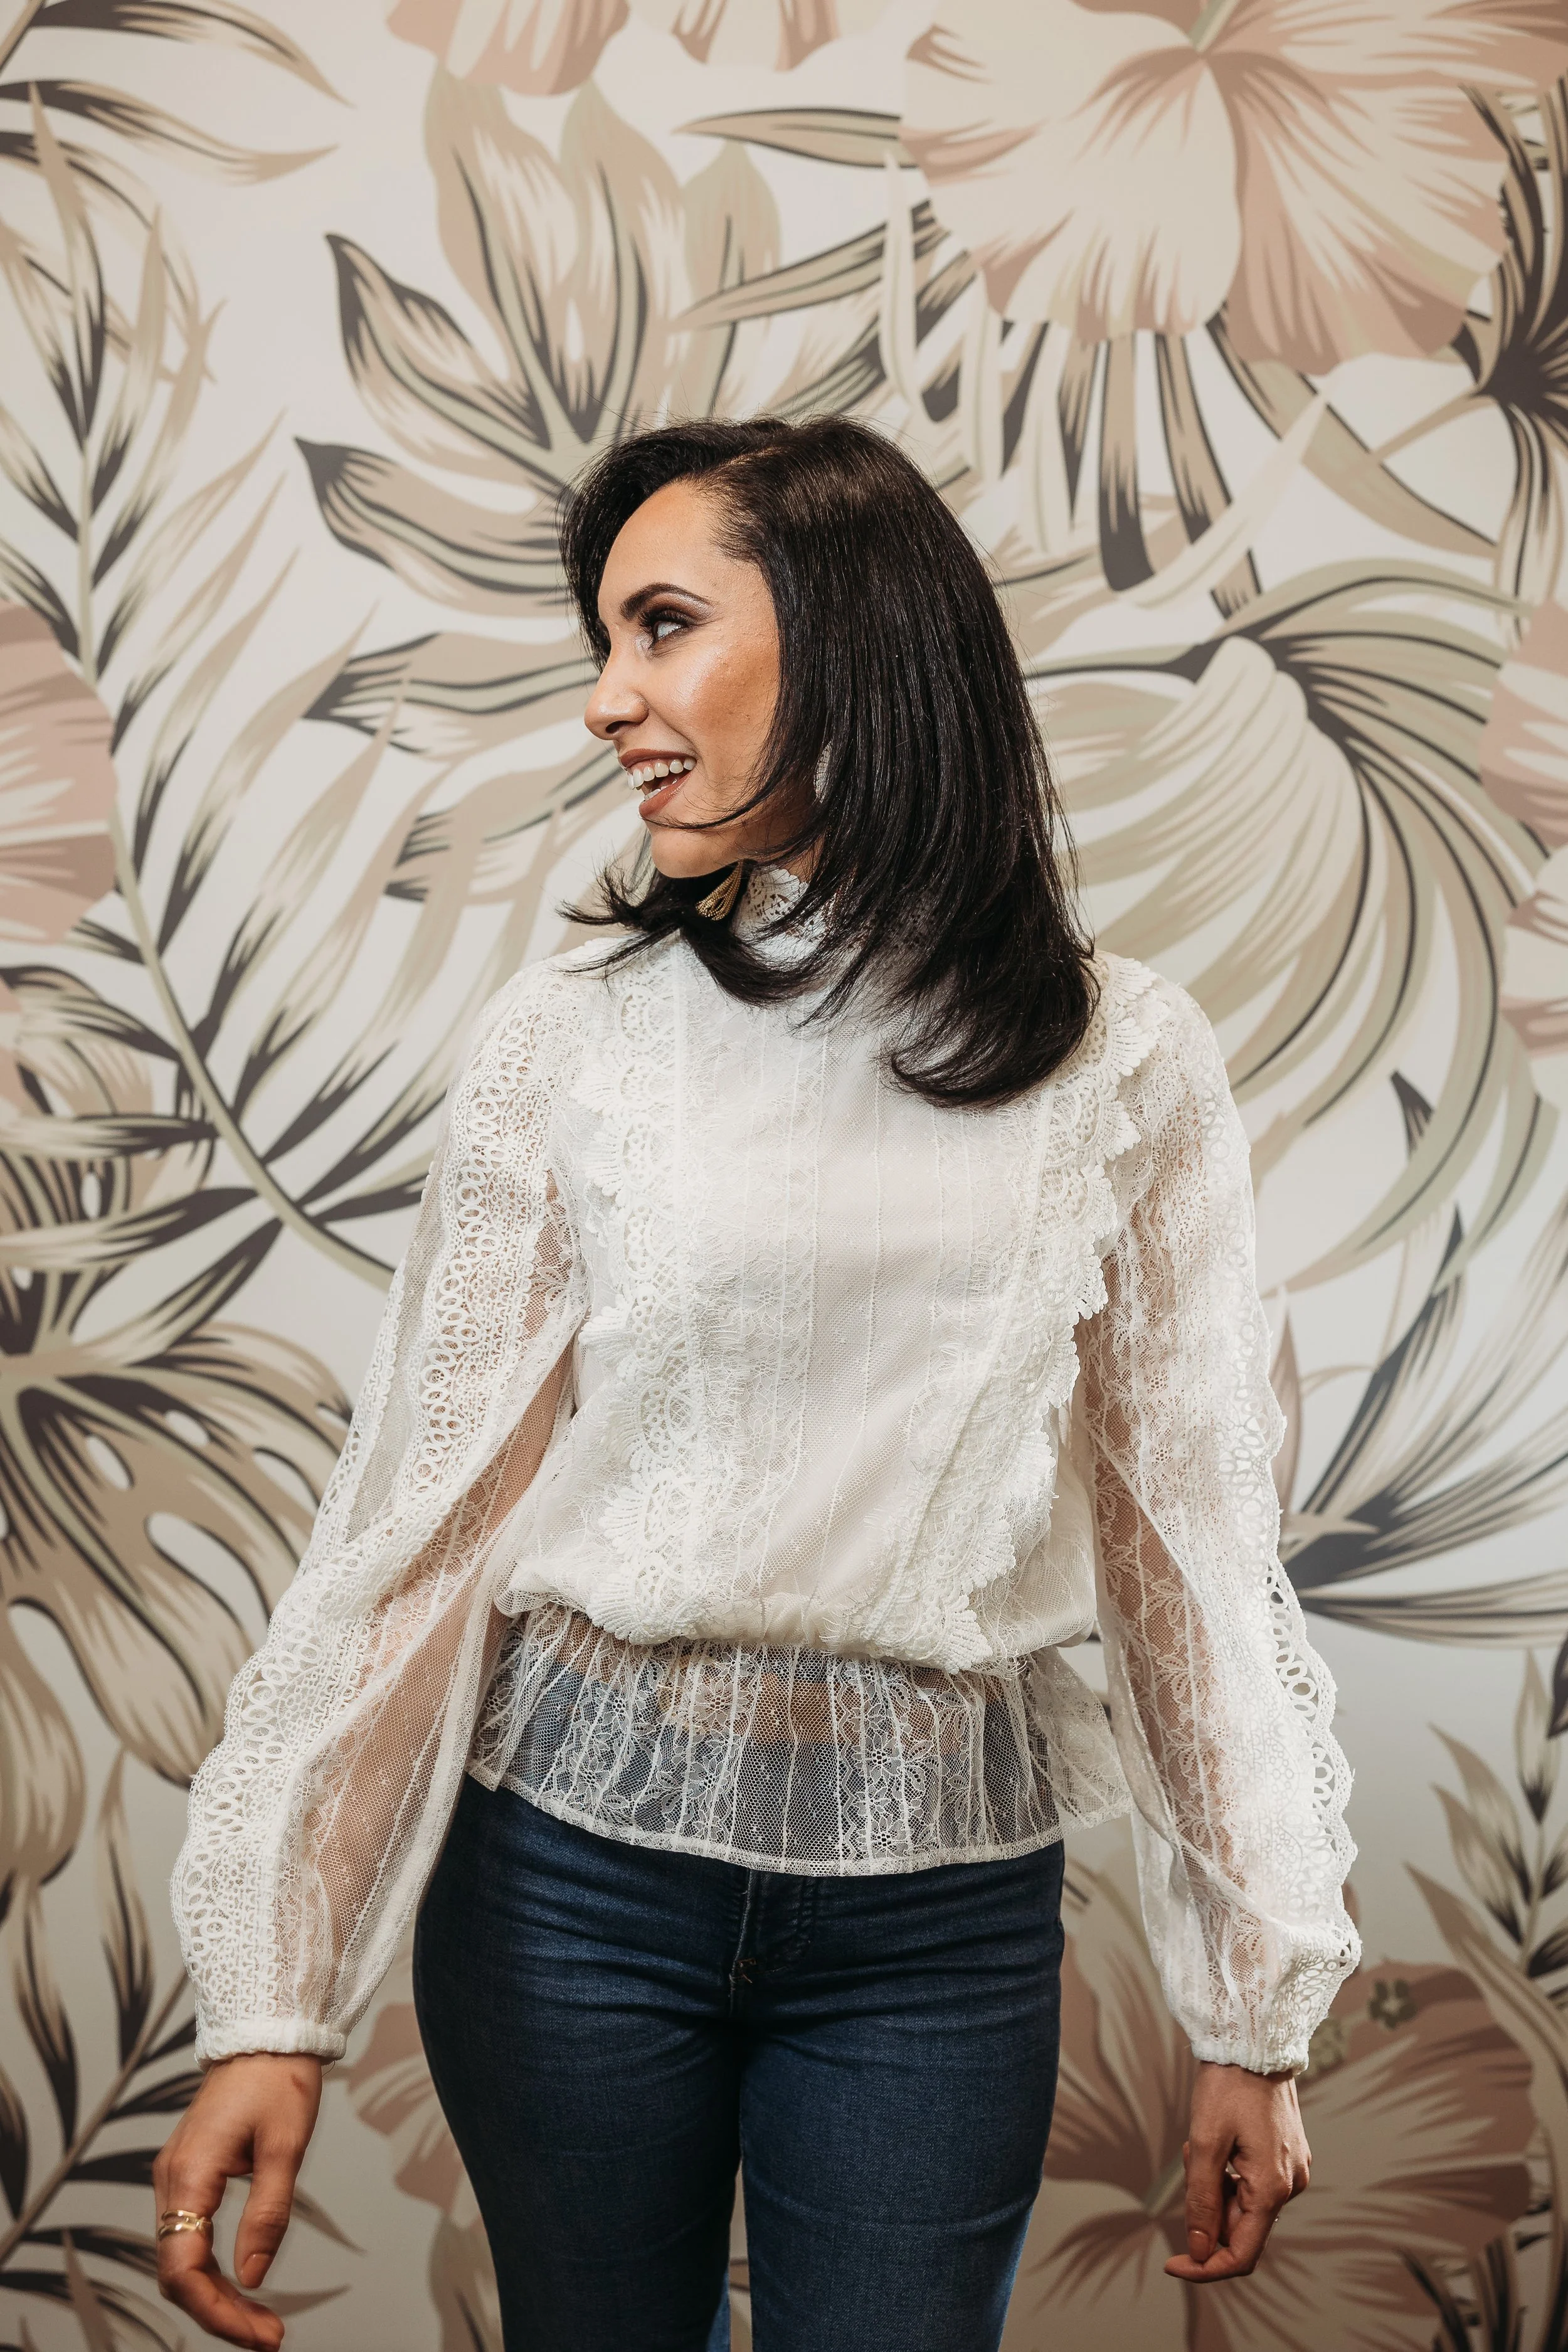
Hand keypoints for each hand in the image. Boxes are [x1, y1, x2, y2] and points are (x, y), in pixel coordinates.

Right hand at [153, 2052, 322, 2346]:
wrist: (266, 2033)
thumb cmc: (278, 2078)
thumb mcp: (285, 2145)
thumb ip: (267, 2213)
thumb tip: (251, 2277)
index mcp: (190, 2173)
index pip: (186, 2269)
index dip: (219, 2311)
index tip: (261, 2335)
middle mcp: (171, 2179)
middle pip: (178, 2272)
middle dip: (219, 2313)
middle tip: (268, 2337)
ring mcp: (175, 2177)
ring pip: (180, 2259)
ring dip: (215, 2296)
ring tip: (260, 2322)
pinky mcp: (188, 2174)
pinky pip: (187, 2237)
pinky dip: (211, 2270)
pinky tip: (240, 2285)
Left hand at [1164, 2059, 1309, 2283]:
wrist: (1254, 2041)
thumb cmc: (1228, 2087)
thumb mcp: (1204, 2144)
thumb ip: (1201, 2201)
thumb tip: (1198, 2251)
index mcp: (1273, 2188)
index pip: (1241, 2254)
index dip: (1205, 2266)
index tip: (1172, 2263)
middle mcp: (1290, 2185)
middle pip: (1239, 2227)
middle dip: (1205, 2207)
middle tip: (1189, 2157)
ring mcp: (1290, 2170)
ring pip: (1242, 2203)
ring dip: (1213, 2185)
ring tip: (1200, 2142)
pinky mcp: (1285, 2156)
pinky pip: (1250, 2183)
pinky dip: (1225, 2172)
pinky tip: (1214, 2140)